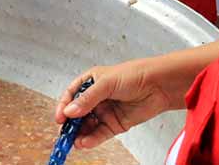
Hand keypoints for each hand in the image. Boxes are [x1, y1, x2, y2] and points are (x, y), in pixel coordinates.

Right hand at [53, 59, 177, 149]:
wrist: (159, 86)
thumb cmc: (133, 75)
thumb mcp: (105, 84)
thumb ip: (87, 99)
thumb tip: (69, 112)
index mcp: (90, 82)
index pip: (72, 95)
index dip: (64, 106)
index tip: (60, 118)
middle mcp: (96, 97)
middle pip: (78, 112)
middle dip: (70, 124)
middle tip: (65, 134)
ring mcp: (106, 111)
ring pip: (88, 125)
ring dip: (80, 134)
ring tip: (75, 142)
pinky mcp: (116, 124)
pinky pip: (101, 133)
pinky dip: (92, 139)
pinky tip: (85, 142)